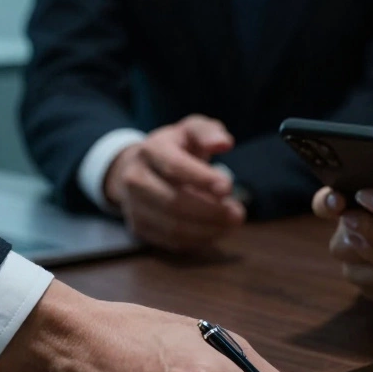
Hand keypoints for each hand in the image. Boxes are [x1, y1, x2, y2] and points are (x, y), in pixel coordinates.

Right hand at [106, 115, 246, 251]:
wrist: (140, 167)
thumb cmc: (175, 148)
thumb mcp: (192, 130)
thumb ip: (208, 132)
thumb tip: (224, 143)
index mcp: (150, 150)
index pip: (174, 167)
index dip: (201, 179)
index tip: (227, 187)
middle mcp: (135, 179)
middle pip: (173, 202)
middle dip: (210, 211)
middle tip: (238, 213)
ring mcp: (134, 206)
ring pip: (172, 227)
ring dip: (207, 229)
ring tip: (230, 223)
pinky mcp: (139, 228)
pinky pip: (171, 241)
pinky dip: (197, 240)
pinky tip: (215, 231)